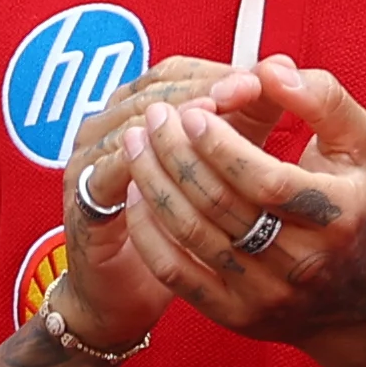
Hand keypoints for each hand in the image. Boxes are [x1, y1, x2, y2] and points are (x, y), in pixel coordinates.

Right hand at [56, 56, 256, 349]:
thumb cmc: (181, 228)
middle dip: (204, 90)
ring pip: (135, 122)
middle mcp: (106, 123)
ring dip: (180, 121)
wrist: (128, 294)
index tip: (261, 78)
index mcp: (136, 106)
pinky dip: (150, 164)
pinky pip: (113, 170)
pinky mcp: (82, 195)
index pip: (174, 73)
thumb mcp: (222, 165)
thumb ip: (248, 120)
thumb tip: (282, 72)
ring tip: (223, 121)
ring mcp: (88, 157)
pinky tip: (188, 169)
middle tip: (248, 91)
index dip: (216, 72)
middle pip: (154, 90)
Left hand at [111, 57, 365, 366]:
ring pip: (192, 235)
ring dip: (155, 183)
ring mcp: (265, 293)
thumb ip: (323, 97)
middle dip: (177, 155)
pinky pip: (176, 273)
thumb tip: (270, 70)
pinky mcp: (234, 316)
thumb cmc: (352, 201)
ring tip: (136, 143)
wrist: (353, 296)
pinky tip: (138, 191)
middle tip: (154, 118)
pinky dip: (149, 230)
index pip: (268, 181)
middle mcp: (303, 262)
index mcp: (338, 215)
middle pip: (221, 205)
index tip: (193, 111)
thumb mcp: (359, 144)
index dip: (223, 145)